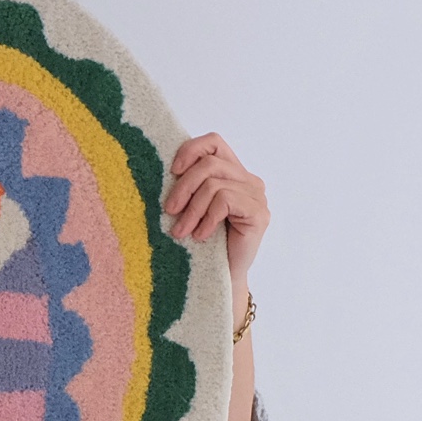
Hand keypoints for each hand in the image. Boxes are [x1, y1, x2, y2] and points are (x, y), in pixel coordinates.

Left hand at [164, 133, 269, 294]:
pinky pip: (225, 202)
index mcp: (232, 173)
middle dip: (183, 187)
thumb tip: (162, 168)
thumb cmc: (202, 244)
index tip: (171, 172)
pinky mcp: (259, 213)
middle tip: (169, 211)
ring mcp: (257, 196)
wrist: (219, 277)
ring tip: (181, 231)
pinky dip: (207, 219)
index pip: (213, 142)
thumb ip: (187, 186)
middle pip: (210, 164)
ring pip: (214, 185)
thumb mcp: (190, 208)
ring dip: (192, 210)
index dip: (191, 150)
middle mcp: (248, 180)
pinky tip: (200, 236)